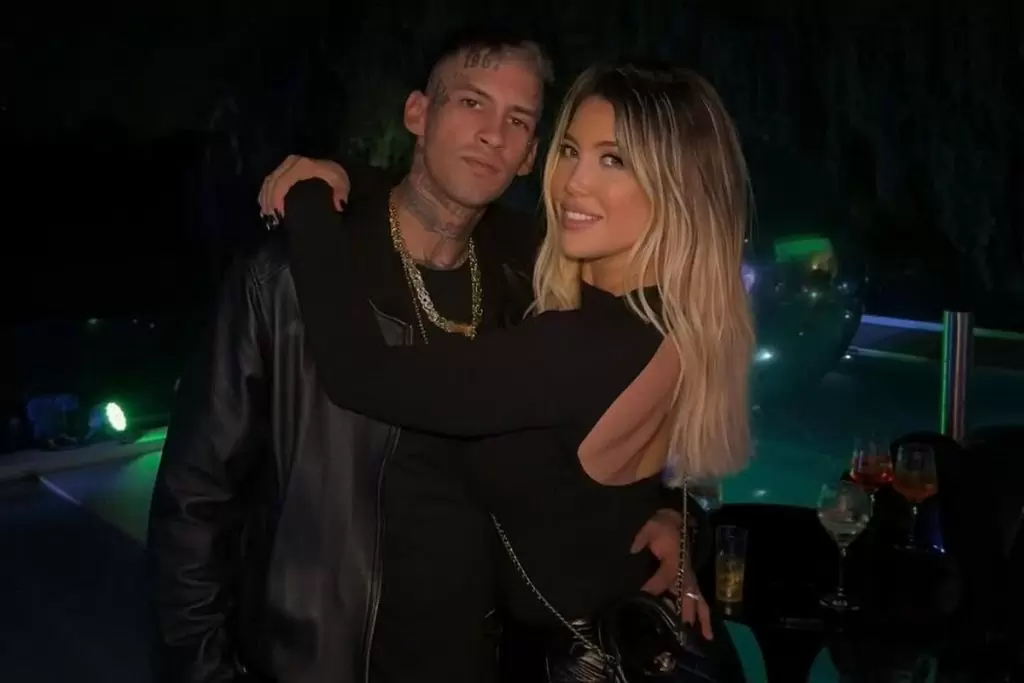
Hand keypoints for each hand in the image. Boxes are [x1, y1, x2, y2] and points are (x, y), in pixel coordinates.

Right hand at [258, 155, 349, 223]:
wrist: (337, 166)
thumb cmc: (337, 176)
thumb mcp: (341, 183)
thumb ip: (340, 194)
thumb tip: (339, 205)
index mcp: (302, 166)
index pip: (283, 182)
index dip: (277, 199)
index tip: (279, 215)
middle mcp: (291, 162)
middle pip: (272, 182)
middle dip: (269, 202)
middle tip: (270, 219)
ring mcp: (287, 164)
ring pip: (269, 181)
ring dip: (265, 198)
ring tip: (267, 216)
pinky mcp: (284, 167)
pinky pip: (270, 179)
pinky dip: (265, 193)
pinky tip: (265, 206)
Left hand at [631, 508, 712, 639]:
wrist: (675, 519)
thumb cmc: (662, 525)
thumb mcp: (651, 527)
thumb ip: (642, 538)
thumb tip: (632, 550)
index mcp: (675, 561)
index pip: (663, 579)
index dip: (652, 589)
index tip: (642, 598)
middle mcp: (685, 573)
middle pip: (686, 595)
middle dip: (685, 613)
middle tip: (682, 631)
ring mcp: (689, 577)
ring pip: (698, 600)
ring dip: (701, 618)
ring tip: (705, 637)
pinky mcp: (690, 580)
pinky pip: (698, 599)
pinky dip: (702, 613)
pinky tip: (705, 630)